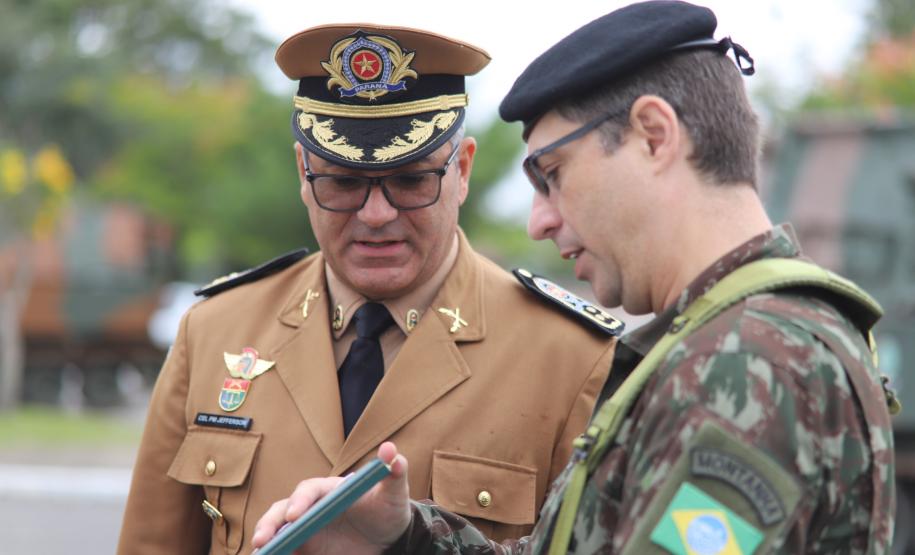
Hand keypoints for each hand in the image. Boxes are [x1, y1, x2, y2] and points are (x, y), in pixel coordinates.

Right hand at [252, 442, 410, 554]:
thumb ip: (393, 471)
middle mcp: (311, 507)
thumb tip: (390, 450)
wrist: (389, 537)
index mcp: (328, 489)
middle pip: (282, 511)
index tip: (294, 516)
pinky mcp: (306, 548)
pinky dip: (276, 553)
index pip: (308, 490)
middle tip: (262, 540)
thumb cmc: (387, 508)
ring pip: (278, 531)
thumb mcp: (394, 492)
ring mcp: (306, 528)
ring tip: (260, 554)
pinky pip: (287, 550)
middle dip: (270, 523)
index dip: (299, 501)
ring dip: (267, 540)